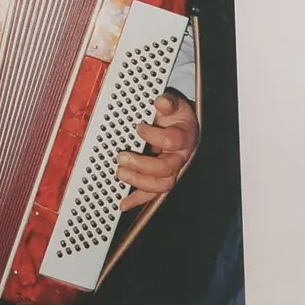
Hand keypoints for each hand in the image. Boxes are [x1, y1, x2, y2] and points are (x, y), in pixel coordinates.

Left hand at [116, 91, 199, 210]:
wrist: (183, 126)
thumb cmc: (177, 117)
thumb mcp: (175, 105)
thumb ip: (169, 102)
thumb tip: (162, 101)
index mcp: (184, 138)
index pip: (172, 141)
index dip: (155, 136)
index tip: (139, 127)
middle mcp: (179, 157)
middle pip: (166, 169)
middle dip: (142, 165)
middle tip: (122, 156)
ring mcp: (171, 170)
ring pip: (161, 184)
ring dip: (138, 182)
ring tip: (120, 173)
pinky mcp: (161, 178)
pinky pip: (152, 194)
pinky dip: (137, 200)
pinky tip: (123, 203)